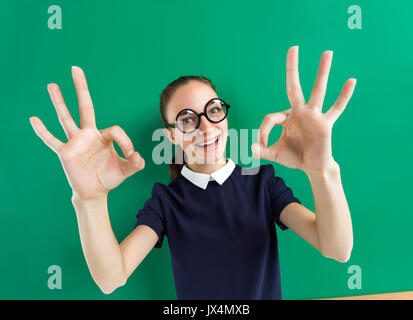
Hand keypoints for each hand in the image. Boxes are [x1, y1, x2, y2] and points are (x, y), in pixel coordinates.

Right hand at [29, 67, 144, 200]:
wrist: (94, 192)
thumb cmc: (109, 178)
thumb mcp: (125, 171)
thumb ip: (135, 164)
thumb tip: (138, 156)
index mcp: (104, 137)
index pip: (115, 130)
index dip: (125, 141)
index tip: (131, 155)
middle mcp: (88, 135)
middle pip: (85, 107)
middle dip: (81, 88)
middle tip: (76, 68)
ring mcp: (75, 142)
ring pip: (66, 118)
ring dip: (59, 102)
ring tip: (51, 85)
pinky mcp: (65, 152)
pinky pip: (52, 140)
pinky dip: (42, 131)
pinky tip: (33, 119)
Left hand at [252, 46, 356, 173]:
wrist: (312, 167)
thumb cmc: (295, 157)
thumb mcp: (275, 154)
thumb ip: (262, 151)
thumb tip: (250, 149)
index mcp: (287, 117)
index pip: (271, 117)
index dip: (263, 132)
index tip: (261, 145)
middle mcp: (300, 112)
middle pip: (294, 87)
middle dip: (292, 68)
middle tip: (293, 48)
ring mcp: (314, 116)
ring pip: (318, 91)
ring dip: (322, 72)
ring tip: (327, 52)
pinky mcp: (325, 124)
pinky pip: (336, 108)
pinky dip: (344, 96)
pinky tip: (351, 80)